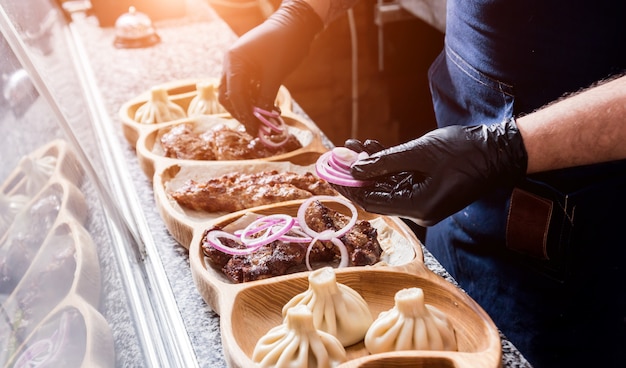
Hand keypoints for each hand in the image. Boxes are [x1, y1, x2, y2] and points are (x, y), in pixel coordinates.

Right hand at [218, 0, 321, 133]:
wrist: (296, 24)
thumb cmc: (284, 44)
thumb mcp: (275, 74)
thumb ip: (266, 97)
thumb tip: (262, 119)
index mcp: (234, 61)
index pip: (233, 94)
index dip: (243, 113)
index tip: (253, 128)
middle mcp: (232, 63)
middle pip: (229, 96)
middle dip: (242, 112)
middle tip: (256, 128)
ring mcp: (239, 65)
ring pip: (238, 93)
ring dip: (250, 107)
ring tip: (267, 120)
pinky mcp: (250, 67)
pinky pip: (248, 88)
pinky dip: (256, 99)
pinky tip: (269, 109)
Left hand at [338, 119, 527, 225]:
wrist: (500, 151)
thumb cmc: (465, 151)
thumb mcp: (420, 153)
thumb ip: (384, 161)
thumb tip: (353, 168)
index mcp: (418, 207)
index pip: (371, 202)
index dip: (349, 186)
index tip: (331, 171)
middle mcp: (419, 210)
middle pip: (377, 194)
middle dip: (357, 173)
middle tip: (338, 154)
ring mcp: (424, 201)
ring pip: (388, 185)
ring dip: (371, 165)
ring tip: (352, 144)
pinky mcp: (428, 190)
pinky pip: (401, 180)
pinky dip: (387, 165)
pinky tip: (372, 147)